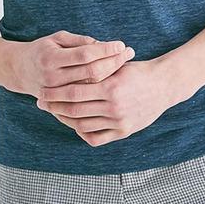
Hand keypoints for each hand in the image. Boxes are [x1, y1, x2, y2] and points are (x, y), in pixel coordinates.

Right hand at [6, 29, 135, 98]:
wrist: (21, 71)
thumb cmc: (44, 50)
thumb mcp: (57, 39)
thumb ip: (79, 42)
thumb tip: (103, 45)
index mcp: (52, 58)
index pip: (85, 54)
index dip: (105, 49)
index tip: (121, 44)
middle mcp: (53, 78)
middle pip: (91, 72)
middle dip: (113, 61)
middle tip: (130, 52)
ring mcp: (56, 94)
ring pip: (91, 87)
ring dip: (111, 75)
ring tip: (126, 64)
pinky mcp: (59, 104)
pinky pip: (85, 100)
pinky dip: (100, 90)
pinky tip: (114, 80)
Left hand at [36, 57, 173, 146]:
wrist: (164, 85)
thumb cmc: (137, 70)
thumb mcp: (116, 66)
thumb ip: (94, 70)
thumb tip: (65, 73)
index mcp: (110, 87)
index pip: (74, 93)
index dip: (55, 93)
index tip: (42, 91)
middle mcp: (114, 107)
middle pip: (74, 110)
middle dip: (54, 106)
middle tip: (41, 102)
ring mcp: (119, 122)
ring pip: (82, 125)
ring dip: (64, 119)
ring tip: (55, 111)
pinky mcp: (124, 132)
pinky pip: (96, 138)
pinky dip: (81, 132)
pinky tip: (74, 123)